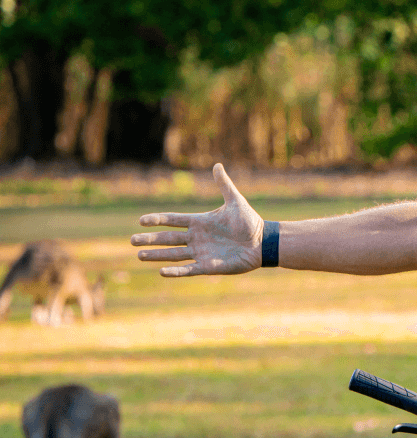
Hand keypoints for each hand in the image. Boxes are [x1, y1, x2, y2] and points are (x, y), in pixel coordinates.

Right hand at [131, 164, 264, 275]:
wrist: (263, 242)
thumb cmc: (250, 222)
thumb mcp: (235, 201)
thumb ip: (224, 184)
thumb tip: (217, 165)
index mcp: (199, 222)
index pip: (172, 220)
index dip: (157, 220)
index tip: (141, 220)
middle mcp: (196, 238)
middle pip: (168, 238)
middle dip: (150, 240)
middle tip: (132, 240)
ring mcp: (201, 253)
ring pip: (173, 254)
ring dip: (157, 255)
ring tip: (139, 256)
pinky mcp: (209, 266)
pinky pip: (189, 270)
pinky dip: (176, 271)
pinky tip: (161, 272)